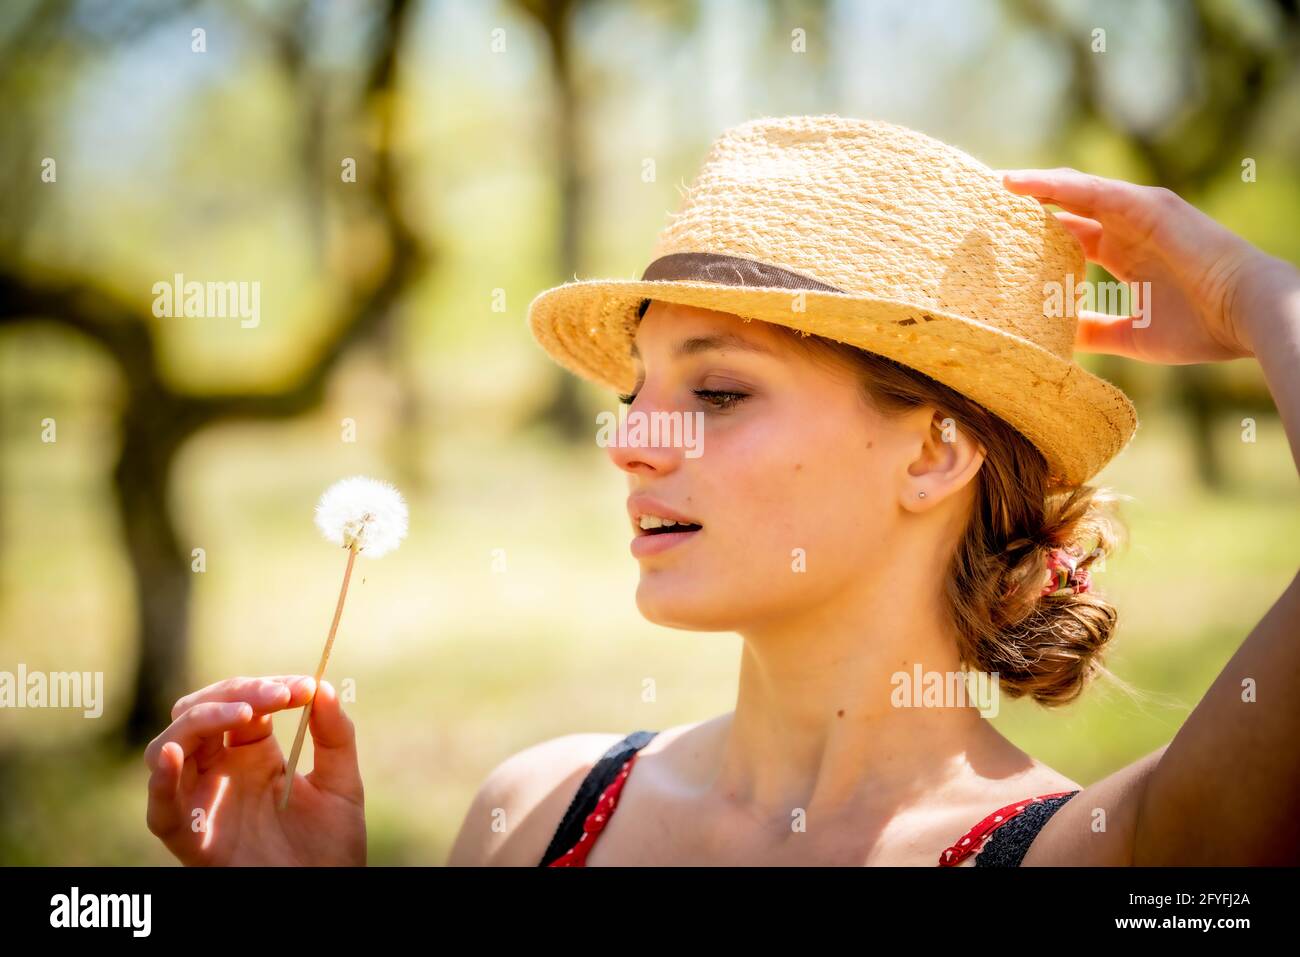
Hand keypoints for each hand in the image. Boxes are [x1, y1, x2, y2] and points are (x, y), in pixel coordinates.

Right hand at [144, 675, 365, 865]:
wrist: (325, 894)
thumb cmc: (331, 845)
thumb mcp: (341, 783)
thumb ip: (335, 736)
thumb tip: (324, 686)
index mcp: (254, 753)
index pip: (244, 701)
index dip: (269, 687)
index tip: (306, 686)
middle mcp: (220, 772)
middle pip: (199, 713)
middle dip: (236, 693)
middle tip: (279, 694)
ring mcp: (203, 801)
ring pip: (170, 746)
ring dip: (202, 720)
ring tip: (244, 713)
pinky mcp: (193, 839)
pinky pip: (160, 811)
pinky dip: (160, 780)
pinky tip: (173, 754)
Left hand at [1003, 167, 1293, 363]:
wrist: (1248, 315)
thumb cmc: (1201, 328)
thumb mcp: (1131, 334)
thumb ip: (1093, 330)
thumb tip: (1052, 339)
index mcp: (1127, 255)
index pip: (1071, 238)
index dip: (1035, 237)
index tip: (994, 242)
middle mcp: (1130, 228)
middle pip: (1067, 211)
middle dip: (1028, 208)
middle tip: (982, 207)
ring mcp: (1140, 213)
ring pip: (1074, 193)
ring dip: (1034, 188)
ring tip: (994, 185)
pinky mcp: (1148, 206)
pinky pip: (1092, 191)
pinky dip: (1056, 186)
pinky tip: (1021, 185)